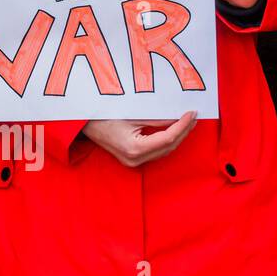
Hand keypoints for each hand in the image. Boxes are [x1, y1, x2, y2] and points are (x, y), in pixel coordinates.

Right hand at [80, 112, 197, 167]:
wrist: (83, 124)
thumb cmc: (102, 116)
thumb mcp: (131, 114)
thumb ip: (156, 119)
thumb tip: (178, 117)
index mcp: (134, 148)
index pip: (167, 138)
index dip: (182, 126)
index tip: (191, 113)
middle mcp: (135, 159)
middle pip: (168, 146)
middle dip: (183, 131)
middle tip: (193, 116)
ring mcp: (134, 162)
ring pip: (164, 150)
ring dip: (177, 136)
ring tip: (187, 122)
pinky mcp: (133, 159)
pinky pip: (156, 151)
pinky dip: (167, 140)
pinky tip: (173, 130)